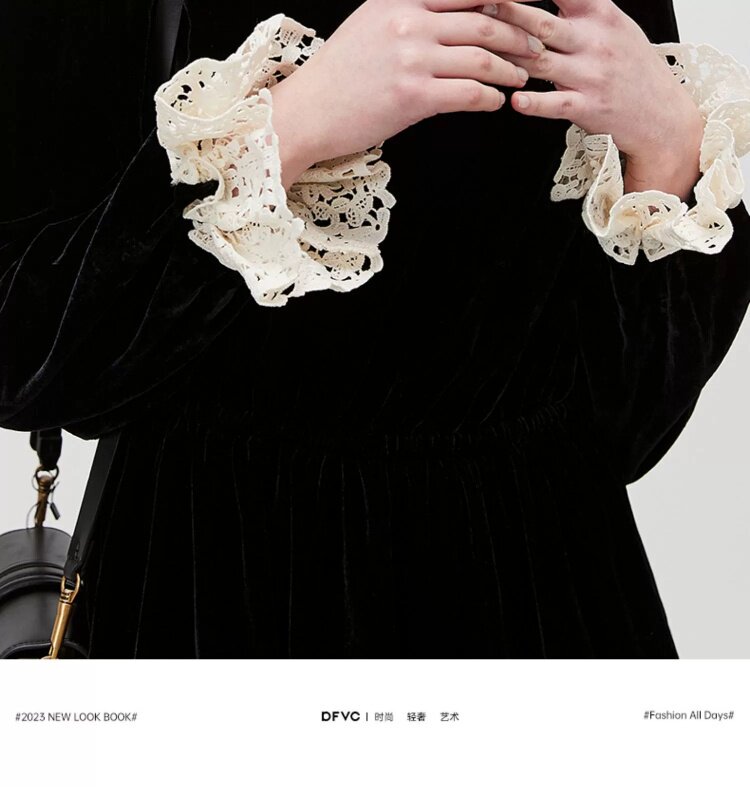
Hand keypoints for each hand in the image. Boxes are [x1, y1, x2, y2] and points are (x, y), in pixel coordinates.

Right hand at [269, 0, 545, 187]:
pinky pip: (469, 93)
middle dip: (520, 35)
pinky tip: (497, 102)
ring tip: (523, 76)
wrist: (309, 111)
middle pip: (485, 21)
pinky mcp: (414, 97)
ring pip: (483, 57)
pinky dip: (490, 98)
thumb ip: (408, 11)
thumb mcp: (370, 23)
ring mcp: (412, 59)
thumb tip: (448, 11)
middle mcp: (409, 22)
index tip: (527, 6)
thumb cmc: (339, 74)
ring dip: (511, 68)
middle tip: (536, 46)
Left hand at [484, 0, 704, 199]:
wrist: (661, 112)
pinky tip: (515, 101)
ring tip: (480, 55)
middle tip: (479, 10)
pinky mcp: (588, 107)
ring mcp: (591, 75)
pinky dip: (534, 103)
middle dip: (507, 16)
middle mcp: (594, 41)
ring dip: (508, 58)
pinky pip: (557, 103)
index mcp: (600, 14)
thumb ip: (580, 8)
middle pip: (542, 25)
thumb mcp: (613, 25)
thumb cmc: (631, 67)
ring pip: (541, 62)